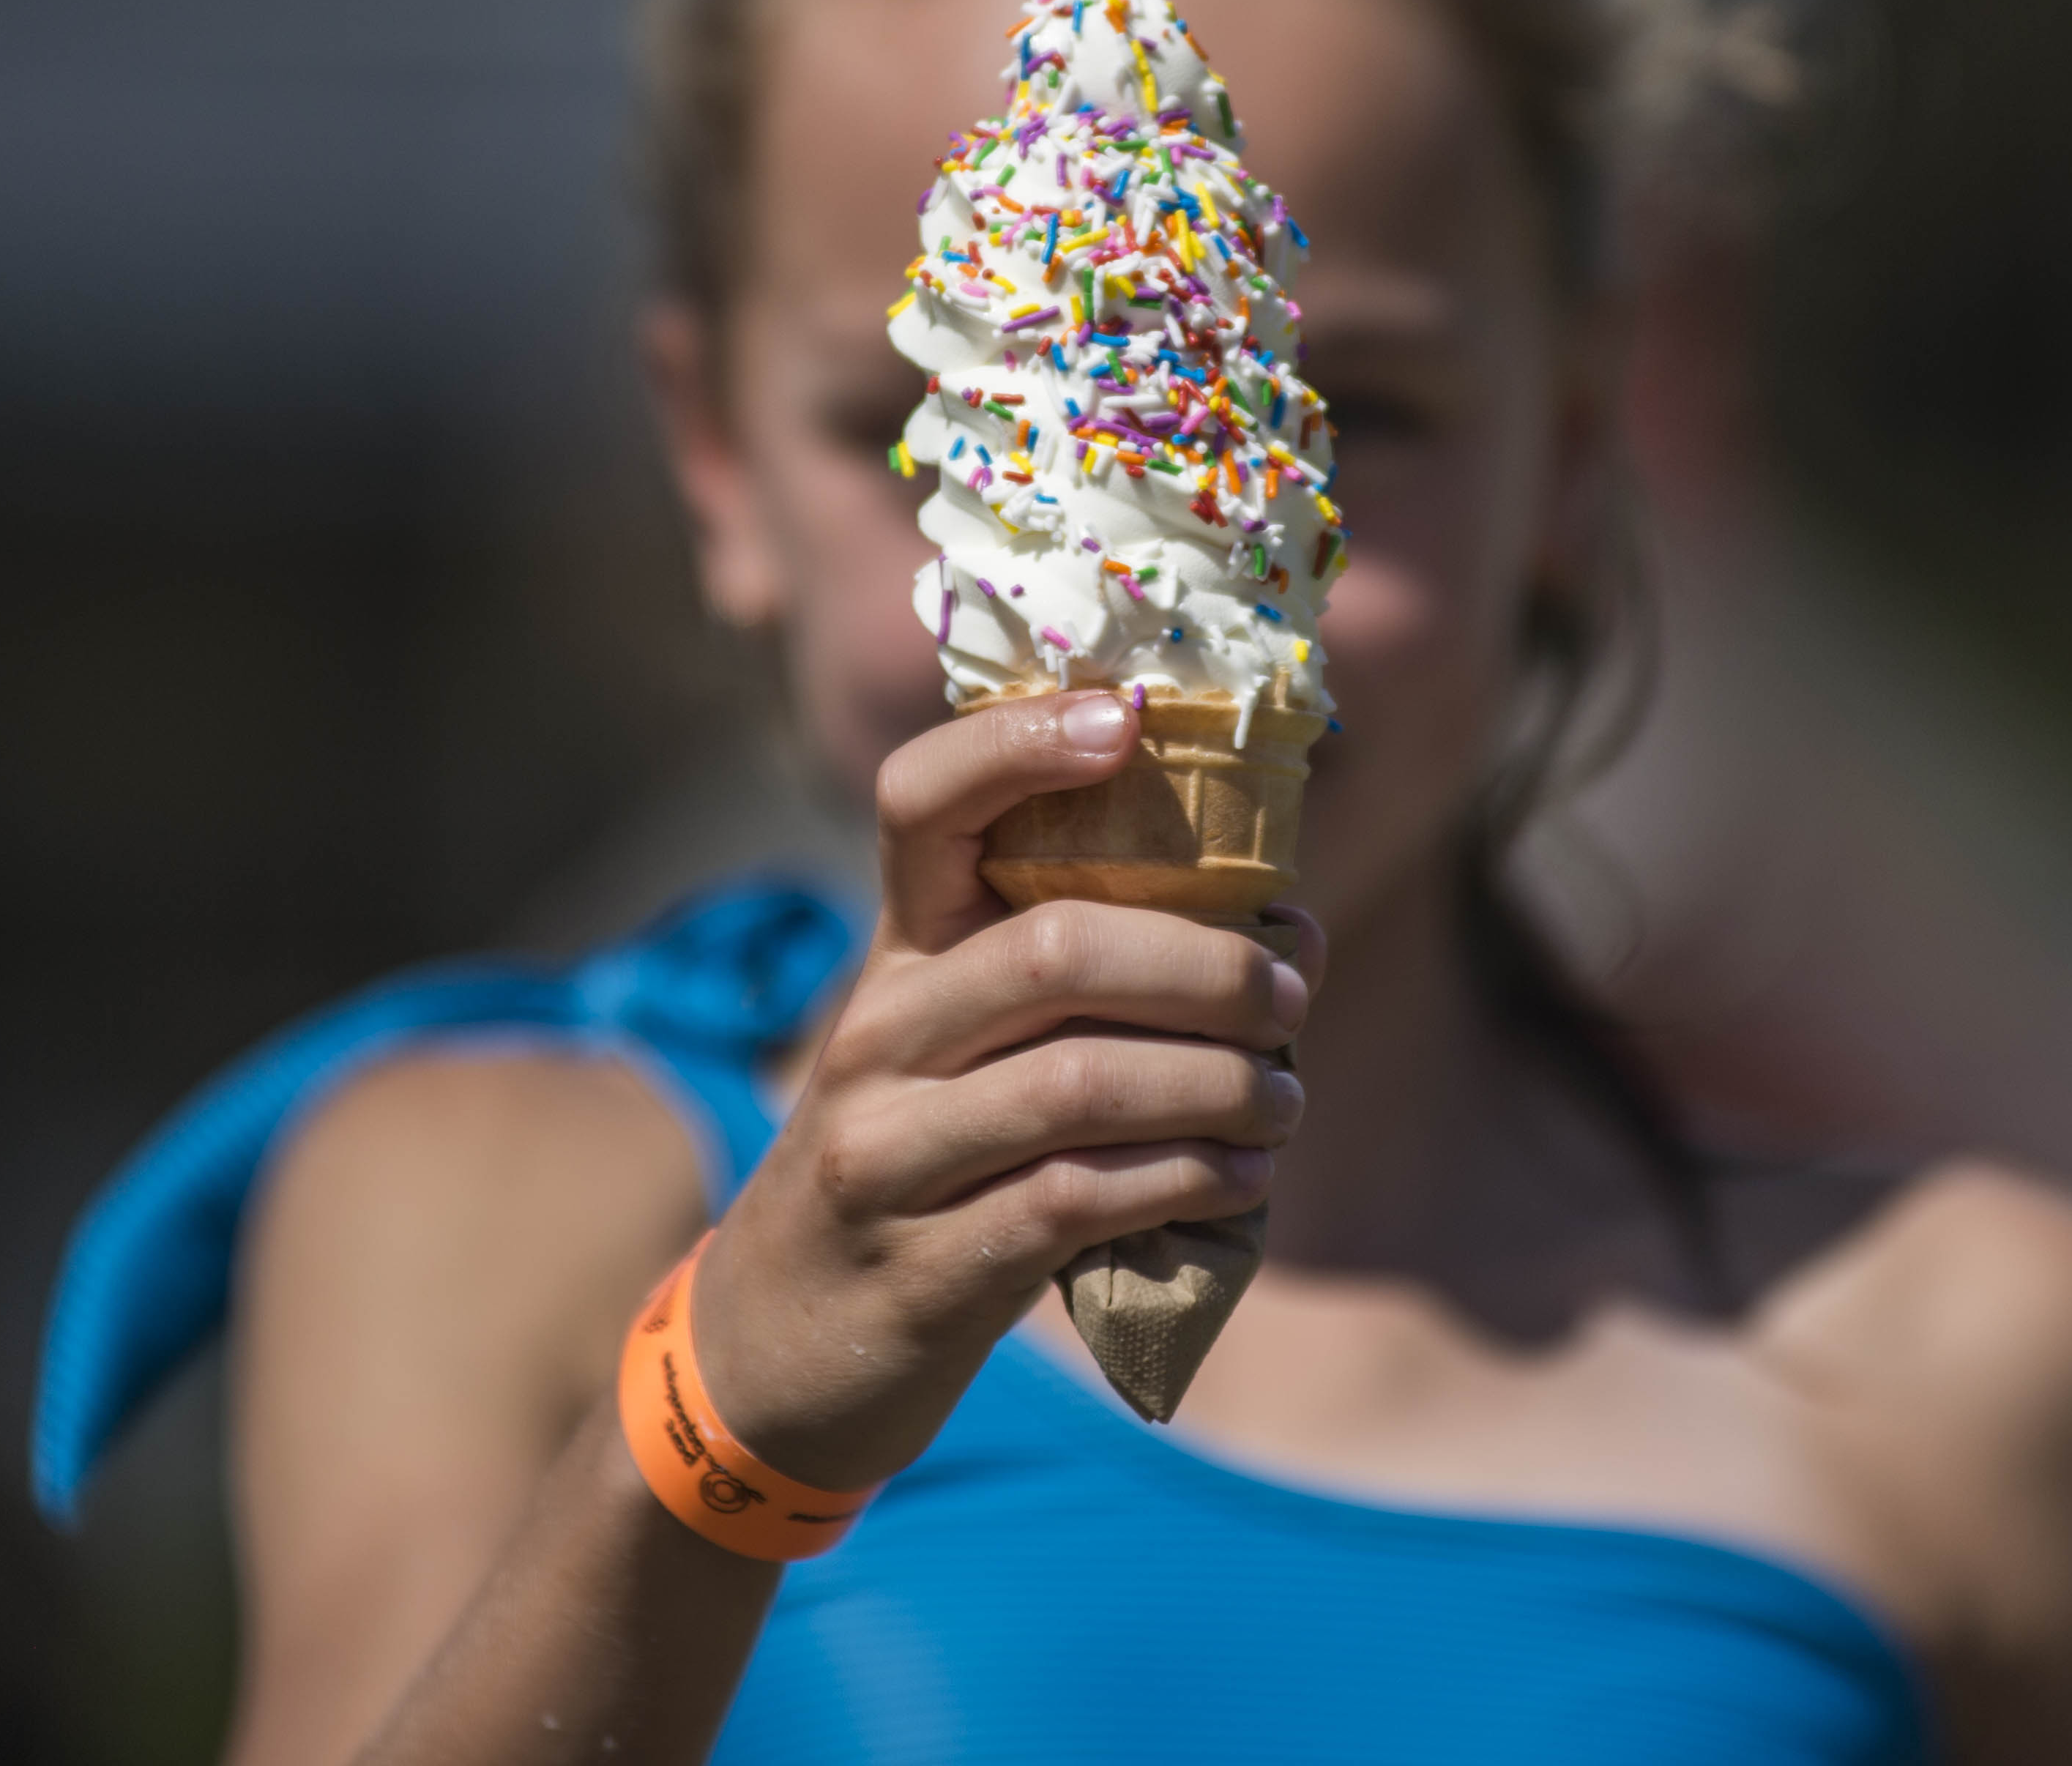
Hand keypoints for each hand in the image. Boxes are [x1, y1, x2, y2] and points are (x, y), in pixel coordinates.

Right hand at [686, 690, 1317, 1490]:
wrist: (777, 1348)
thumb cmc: (924, 1162)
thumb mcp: (964, 1049)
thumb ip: (1090, 978)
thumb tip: (1294, 936)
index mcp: (897, 952)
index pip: (920, 803)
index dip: (1017, 745)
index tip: (1122, 724)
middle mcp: (877, 1033)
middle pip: (1053, 950)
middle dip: (1205, 966)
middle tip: (1289, 998)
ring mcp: (889, 1153)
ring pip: (1080, 1084)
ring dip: (1219, 1088)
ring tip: (1283, 1104)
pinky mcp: (924, 1267)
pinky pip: (1078, 1200)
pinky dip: (1186, 1182)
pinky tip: (1240, 1181)